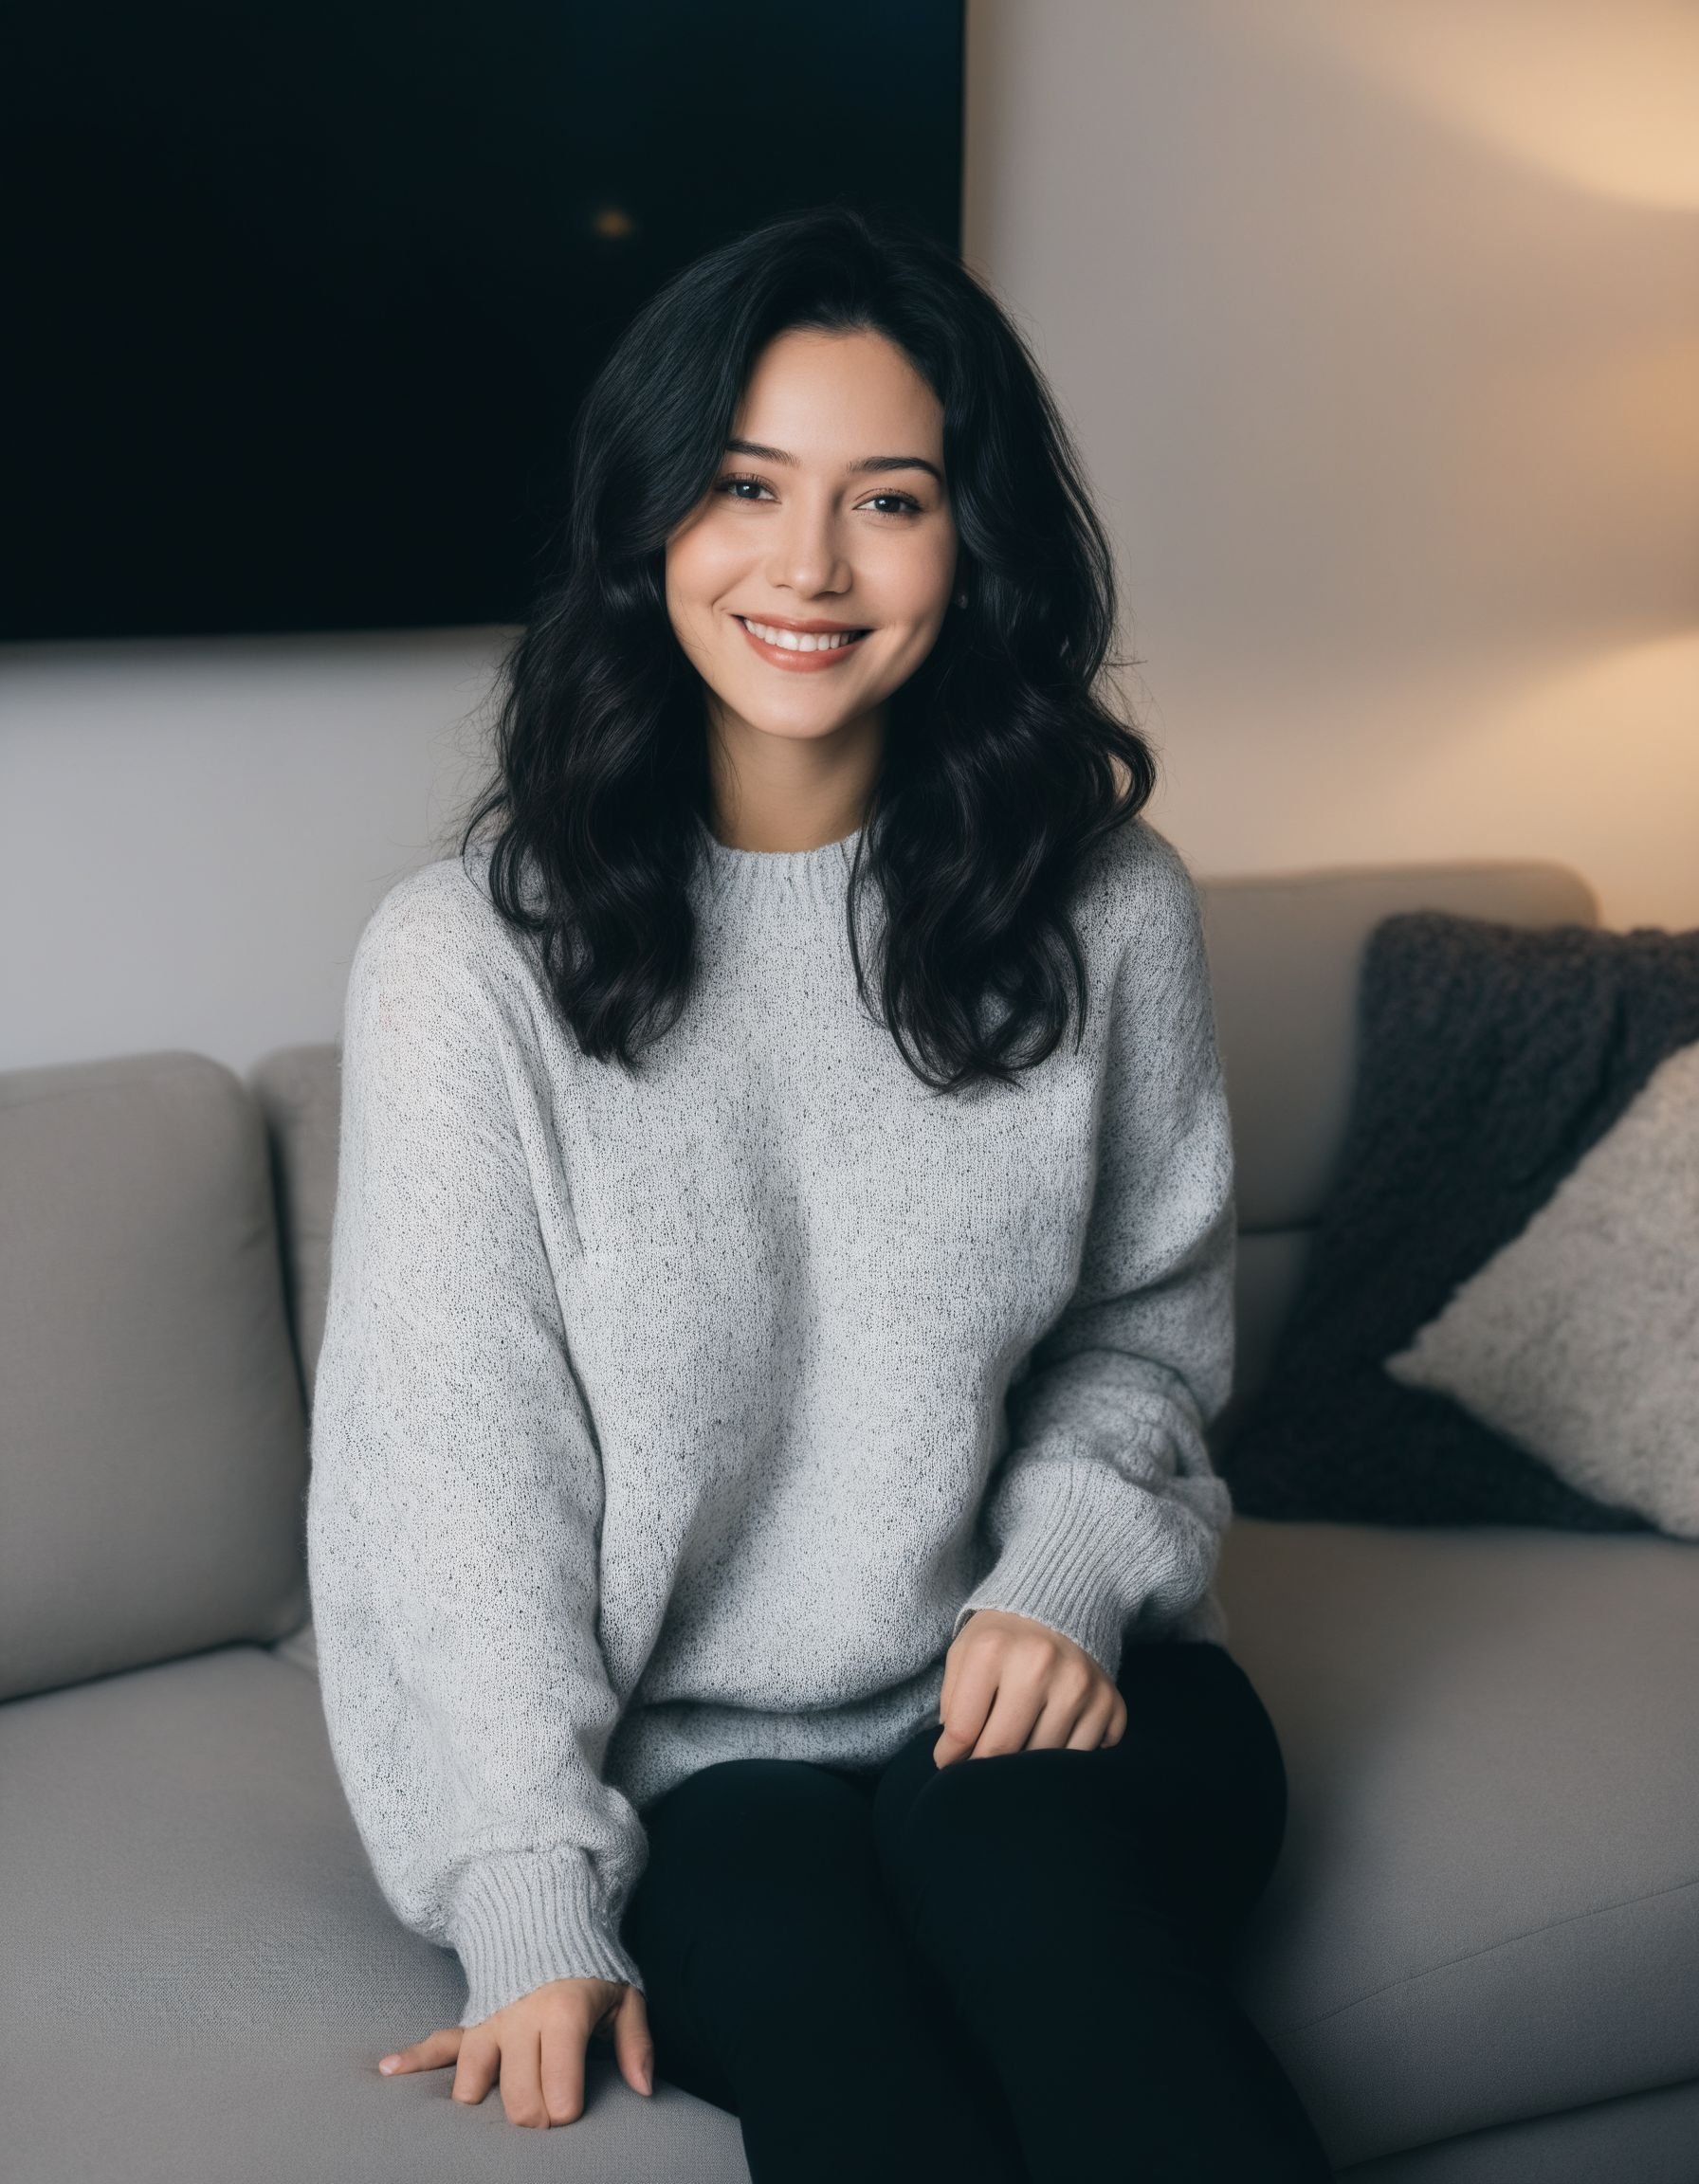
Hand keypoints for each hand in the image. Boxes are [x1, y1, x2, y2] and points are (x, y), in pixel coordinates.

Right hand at [376, 1975, 653, 2127]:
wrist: (549, 1915)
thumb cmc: (592, 1965)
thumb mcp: (625, 1996)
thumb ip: (636, 2044)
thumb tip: (644, 2090)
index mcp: (565, 2015)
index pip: (557, 2092)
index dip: (566, 2112)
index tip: (573, 2107)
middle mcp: (523, 2020)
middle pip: (518, 2100)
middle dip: (534, 2117)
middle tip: (547, 2107)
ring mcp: (491, 2021)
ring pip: (474, 2083)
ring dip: (487, 2099)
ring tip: (501, 2097)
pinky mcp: (471, 2020)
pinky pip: (437, 2041)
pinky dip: (411, 2057)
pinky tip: (386, 2070)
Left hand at [934, 1609, 1126, 1766]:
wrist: (1058, 1607)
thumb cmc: (1002, 1639)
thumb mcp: (964, 1654)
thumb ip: (952, 1704)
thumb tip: (955, 1758)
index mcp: (993, 1651)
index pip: (963, 1731)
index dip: (949, 1757)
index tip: (948, 1764)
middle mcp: (1039, 1665)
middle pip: (1002, 1749)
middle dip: (985, 1769)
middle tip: (979, 1771)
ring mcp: (1078, 1685)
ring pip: (1042, 1760)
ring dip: (1025, 1766)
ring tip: (1015, 1751)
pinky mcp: (1108, 1702)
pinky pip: (1082, 1756)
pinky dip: (1065, 1761)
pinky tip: (1052, 1741)